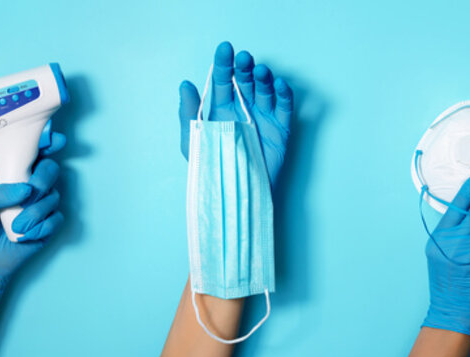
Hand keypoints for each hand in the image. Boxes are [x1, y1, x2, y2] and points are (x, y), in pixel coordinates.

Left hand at [0, 132, 65, 313]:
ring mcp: (40, 207)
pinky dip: (43, 226)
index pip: (32, 155)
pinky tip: (26, 234)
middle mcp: (29, 189)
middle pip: (51, 170)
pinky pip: (57, 219)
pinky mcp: (47, 227)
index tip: (55, 141)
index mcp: (11, 176)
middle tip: (31, 191)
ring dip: (36, 211)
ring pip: (54, 197)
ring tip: (17, 225)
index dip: (47, 144)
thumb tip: (26, 189)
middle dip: (44, 179)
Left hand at [178, 41, 293, 184]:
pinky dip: (283, 94)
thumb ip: (188, 113)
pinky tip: (279, 85)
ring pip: (265, 90)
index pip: (222, 81)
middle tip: (244, 58)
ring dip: (264, 78)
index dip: (223, 64)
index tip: (225, 49)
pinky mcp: (280, 130)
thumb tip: (185, 84)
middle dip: (245, 68)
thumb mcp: (193, 141)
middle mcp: (243, 109)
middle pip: (245, 81)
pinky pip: (284, 108)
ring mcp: (263, 118)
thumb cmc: (211, 169)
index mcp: (221, 109)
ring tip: (261, 71)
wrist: (234, 195)